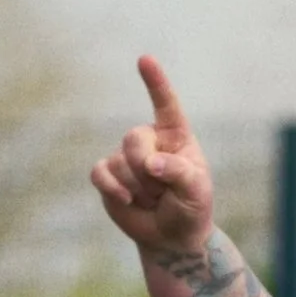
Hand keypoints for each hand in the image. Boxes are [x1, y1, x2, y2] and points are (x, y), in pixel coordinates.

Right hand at [91, 56, 214, 255]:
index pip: (166, 105)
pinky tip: (127, 200)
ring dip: (139, 188)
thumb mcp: (196, 191)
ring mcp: (125, 157)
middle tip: (164, 190)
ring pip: (120, 162)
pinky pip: (99, 173)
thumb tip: (150, 164)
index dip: (155, 83)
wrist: (172, 237)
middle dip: (148, 169)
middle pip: (135, 138)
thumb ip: (179, 173)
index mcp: (176, 137)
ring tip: (154, 199)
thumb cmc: (190, 208)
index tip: (145, 59)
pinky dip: (112, 188)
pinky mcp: (108, 175)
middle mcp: (150, 141)